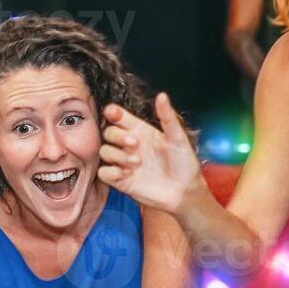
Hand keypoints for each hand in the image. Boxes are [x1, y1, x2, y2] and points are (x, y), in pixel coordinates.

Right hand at [97, 93, 202, 214]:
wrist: (184, 191)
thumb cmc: (184, 164)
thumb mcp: (178, 138)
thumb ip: (167, 117)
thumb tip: (162, 96)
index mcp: (141, 131)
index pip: (119, 117)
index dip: (113, 112)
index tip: (113, 113)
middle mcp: (129, 145)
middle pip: (108, 132)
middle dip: (117, 136)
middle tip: (135, 144)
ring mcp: (123, 162)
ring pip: (104, 151)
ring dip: (117, 155)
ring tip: (136, 163)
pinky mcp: (120, 179)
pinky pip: (104, 172)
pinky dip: (112, 171)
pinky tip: (127, 174)